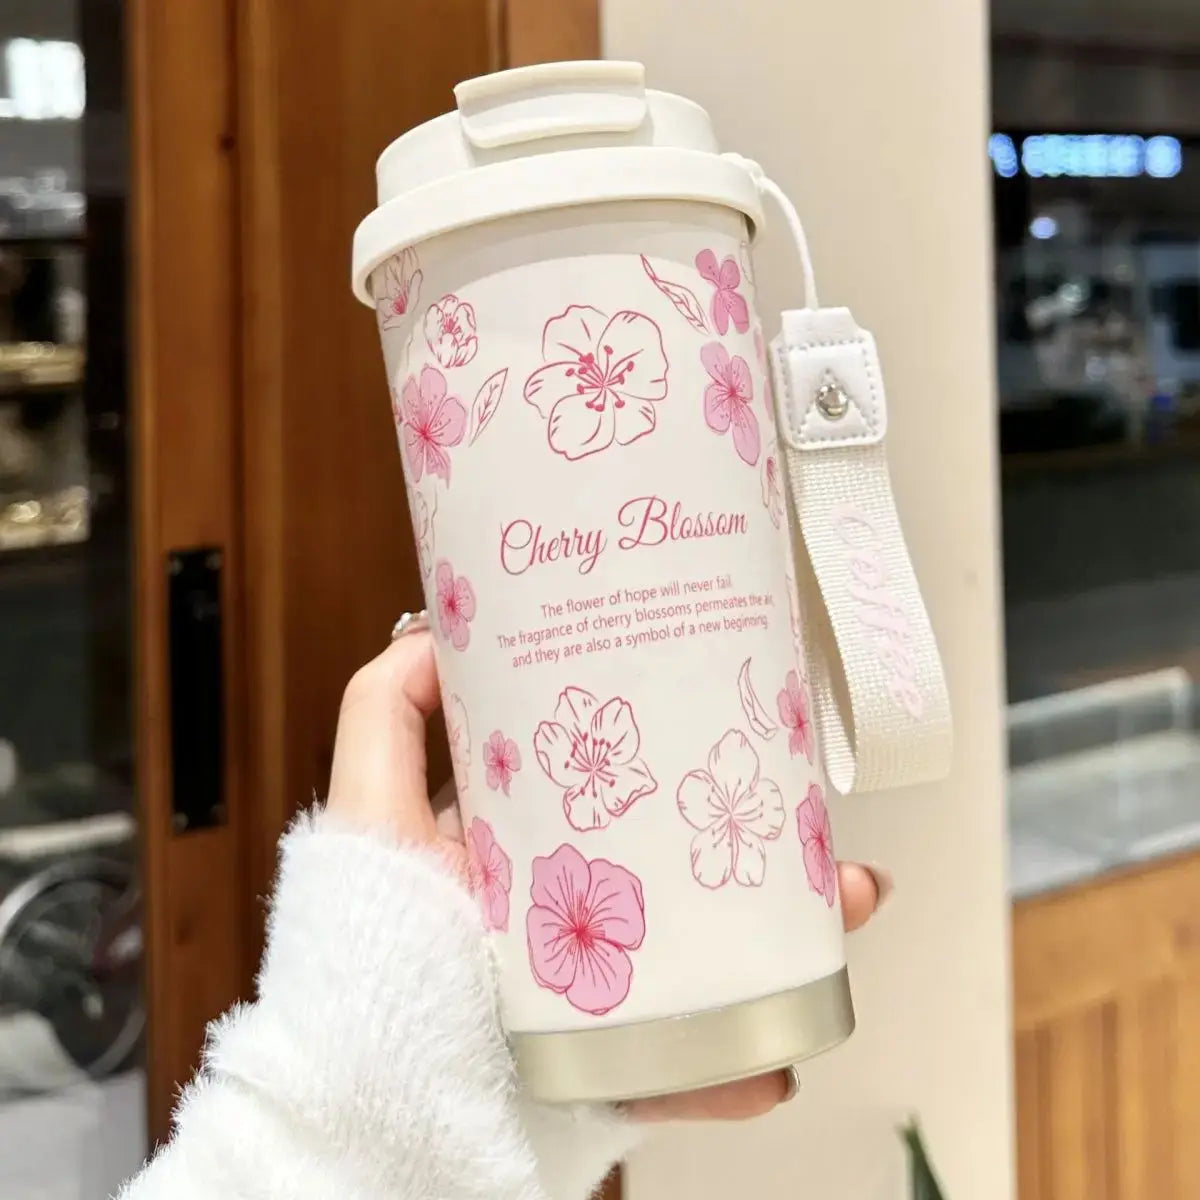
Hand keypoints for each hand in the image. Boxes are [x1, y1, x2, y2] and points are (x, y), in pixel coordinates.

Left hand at [327, 632, 887, 1122]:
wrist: (367, 1099)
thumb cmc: (363, 946)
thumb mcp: (370, 809)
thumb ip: (385, 713)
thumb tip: (435, 631)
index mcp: (529, 851)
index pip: (617, 790)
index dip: (678, 759)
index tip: (735, 730)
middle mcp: (570, 916)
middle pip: (684, 869)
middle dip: (763, 851)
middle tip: (818, 837)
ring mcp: (600, 993)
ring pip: (714, 959)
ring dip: (789, 941)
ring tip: (841, 909)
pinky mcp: (610, 1067)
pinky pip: (690, 1066)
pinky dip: (737, 1066)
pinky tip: (776, 1058)